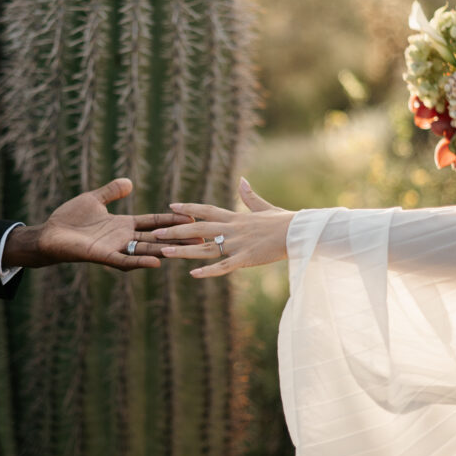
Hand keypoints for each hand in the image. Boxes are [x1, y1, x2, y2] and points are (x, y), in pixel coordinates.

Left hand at [2, 178, 191, 271]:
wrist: (49, 234)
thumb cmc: (70, 218)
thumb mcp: (94, 200)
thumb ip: (111, 192)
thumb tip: (128, 182)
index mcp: (123, 225)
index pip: (153, 222)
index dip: (171, 219)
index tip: (192, 216)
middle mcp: (123, 238)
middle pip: (156, 238)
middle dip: (177, 238)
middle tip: (201, 238)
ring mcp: (114, 248)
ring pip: (145, 250)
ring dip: (165, 250)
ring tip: (186, 250)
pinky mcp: (101, 255)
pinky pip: (124, 261)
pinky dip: (139, 261)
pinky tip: (156, 262)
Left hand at [153, 178, 293, 277]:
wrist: (300, 232)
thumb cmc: (286, 220)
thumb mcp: (265, 207)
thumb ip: (249, 196)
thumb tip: (242, 180)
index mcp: (236, 217)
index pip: (206, 211)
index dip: (188, 209)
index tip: (171, 206)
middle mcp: (233, 229)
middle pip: (199, 229)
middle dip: (176, 230)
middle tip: (155, 232)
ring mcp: (238, 244)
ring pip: (206, 247)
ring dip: (183, 250)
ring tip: (164, 251)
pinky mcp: (246, 258)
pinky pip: (224, 266)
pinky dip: (209, 271)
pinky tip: (193, 275)